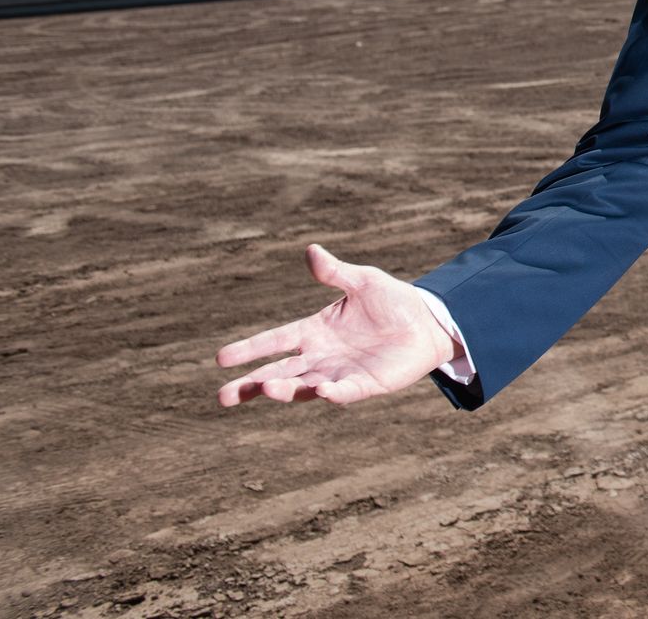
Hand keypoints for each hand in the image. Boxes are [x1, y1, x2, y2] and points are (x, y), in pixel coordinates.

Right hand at [216, 245, 452, 406]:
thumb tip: (311, 251)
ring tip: (265, 388)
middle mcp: (321, 356)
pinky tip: (321, 391)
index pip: (274, 341)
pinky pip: (342, 393)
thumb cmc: (393, 301)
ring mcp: (340, 373)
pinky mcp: (363, 385)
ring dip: (284, 390)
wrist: (428, 322)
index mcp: (314, 331)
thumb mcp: (362, 281)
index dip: (249, 349)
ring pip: (303, 386)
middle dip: (252, 384)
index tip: (220, 358)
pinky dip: (331, 394)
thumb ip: (335, 272)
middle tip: (223, 396)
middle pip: (279, 373)